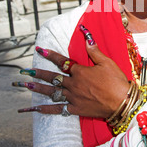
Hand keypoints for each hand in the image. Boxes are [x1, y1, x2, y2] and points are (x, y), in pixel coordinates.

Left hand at [14, 40, 129, 117]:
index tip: (40, 49)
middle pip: (53, 77)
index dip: (51, 55)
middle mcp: (73, 84)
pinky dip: (46, 109)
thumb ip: (94, 51)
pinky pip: (58, 109)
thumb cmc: (116, 82)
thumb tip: (86, 37)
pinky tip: (35, 109)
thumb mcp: (107, 63)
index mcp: (80, 72)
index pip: (62, 61)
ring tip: (25, 86)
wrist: (122, 102)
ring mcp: (73, 98)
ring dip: (37, 89)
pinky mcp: (76, 109)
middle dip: (37, 73)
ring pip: (52, 92)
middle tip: (24, 71)